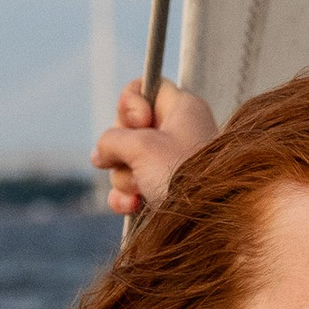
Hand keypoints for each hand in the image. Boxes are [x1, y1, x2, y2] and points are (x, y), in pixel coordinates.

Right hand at [94, 76, 218, 216]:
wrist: (209, 220)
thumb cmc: (184, 175)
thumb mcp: (142, 147)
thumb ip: (112, 140)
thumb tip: (99, 154)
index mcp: (182, 109)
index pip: (145, 88)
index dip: (131, 104)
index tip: (140, 123)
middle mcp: (177, 132)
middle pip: (128, 129)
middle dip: (122, 150)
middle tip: (138, 161)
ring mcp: (169, 163)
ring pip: (126, 161)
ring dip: (125, 178)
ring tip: (142, 188)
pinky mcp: (163, 190)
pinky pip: (131, 187)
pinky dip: (127, 197)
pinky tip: (133, 205)